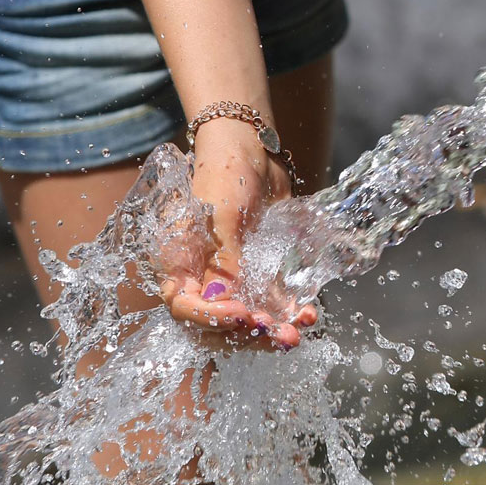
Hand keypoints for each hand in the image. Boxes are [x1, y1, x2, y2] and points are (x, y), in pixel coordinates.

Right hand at [157, 119, 316, 348]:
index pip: (184, 308)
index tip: (243, 315)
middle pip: (216, 323)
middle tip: (277, 334)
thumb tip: (223, 301)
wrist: (251, 150)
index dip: (211, 319)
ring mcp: (229, 276)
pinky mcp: (256, 271)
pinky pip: (269, 301)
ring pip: (246, 318)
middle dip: (247, 334)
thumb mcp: (223, 216)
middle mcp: (200, 276)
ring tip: (298, 333)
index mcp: (178, 264)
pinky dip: (286, 311)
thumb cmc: (225, 175)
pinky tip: (308, 315)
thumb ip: (225, 260)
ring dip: (271, 329)